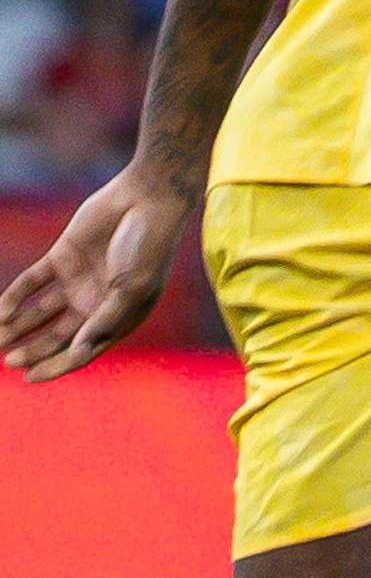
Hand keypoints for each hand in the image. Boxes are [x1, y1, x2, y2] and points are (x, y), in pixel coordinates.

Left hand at [0, 165, 192, 380]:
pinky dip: (15, 297)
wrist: (146, 201)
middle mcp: (94, 303)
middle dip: (32, 350)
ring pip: (39, 313)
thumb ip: (104, 321)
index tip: (30, 377)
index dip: (56, 366)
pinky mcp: (60, 258)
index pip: (82, 350)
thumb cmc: (149, 249)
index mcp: (116, 317)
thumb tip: (78, 353)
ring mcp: (76, 281)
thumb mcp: (131, 290)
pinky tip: (2, 311)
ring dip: (17, 328)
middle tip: (8, 361)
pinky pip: (31, 283)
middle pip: (56, 336)